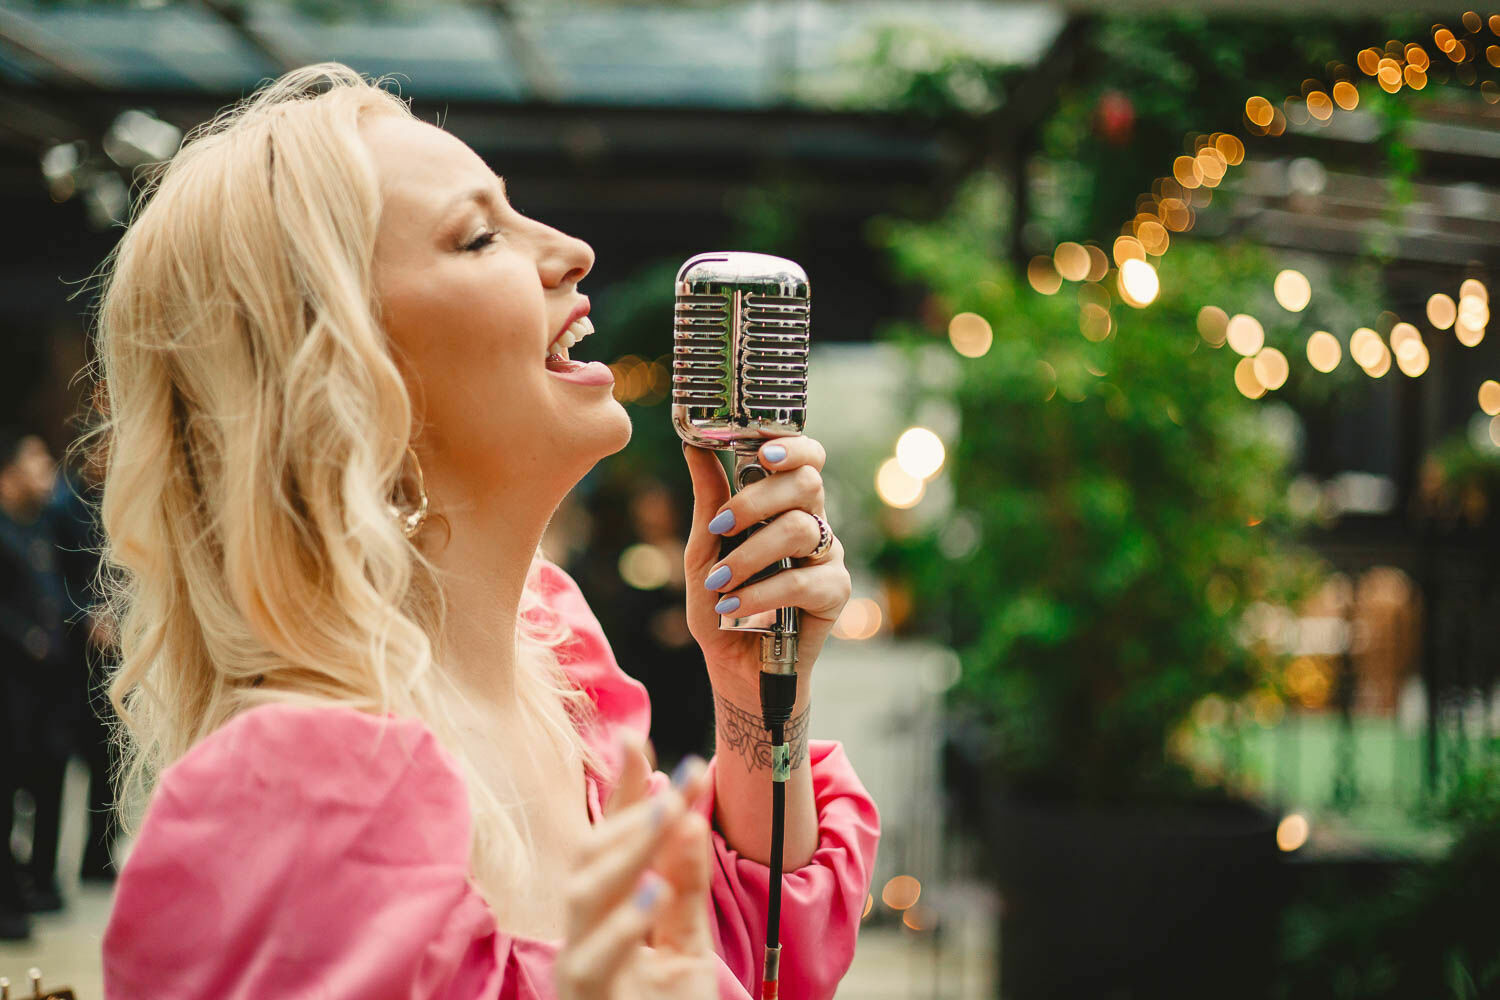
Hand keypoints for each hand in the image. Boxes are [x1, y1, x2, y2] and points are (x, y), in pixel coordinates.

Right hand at [556, 734, 717, 999]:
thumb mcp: (686, 947)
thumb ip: (685, 887)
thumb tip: (686, 814)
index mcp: (608, 914)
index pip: (610, 841)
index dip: (622, 792)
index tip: (638, 741)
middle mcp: (583, 933)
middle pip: (590, 857)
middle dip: (631, 813)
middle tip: (676, 778)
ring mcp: (578, 966)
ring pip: (584, 896)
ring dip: (625, 851)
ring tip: (666, 815)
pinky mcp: (584, 998)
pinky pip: (592, 958)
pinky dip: (622, 923)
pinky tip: (651, 891)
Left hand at [682, 437, 850, 698]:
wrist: (735, 665)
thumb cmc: (721, 604)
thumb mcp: (704, 549)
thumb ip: (708, 501)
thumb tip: (692, 447)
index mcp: (784, 504)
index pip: (804, 458)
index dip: (792, 447)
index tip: (763, 452)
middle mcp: (811, 522)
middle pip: (806, 483)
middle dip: (757, 500)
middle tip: (721, 526)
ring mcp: (826, 556)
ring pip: (799, 529)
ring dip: (750, 554)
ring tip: (719, 581)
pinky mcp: (834, 592)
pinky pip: (802, 581)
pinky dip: (761, 593)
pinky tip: (734, 607)